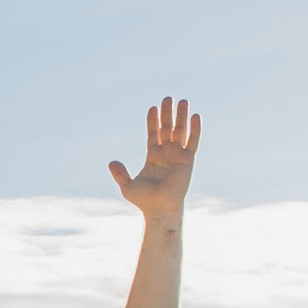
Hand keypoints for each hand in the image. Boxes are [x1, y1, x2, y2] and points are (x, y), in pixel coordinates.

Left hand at [108, 99, 200, 220]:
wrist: (159, 209)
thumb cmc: (144, 201)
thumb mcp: (127, 186)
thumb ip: (120, 173)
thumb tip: (112, 162)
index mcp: (153, 157)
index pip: (153, 134)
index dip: (152, 121)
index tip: (152, 107)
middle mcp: (166, 154)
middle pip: (167, 128)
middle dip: (167, 114)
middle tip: (167, 98)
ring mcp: (177, 156)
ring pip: (180, 131)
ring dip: (181, 116)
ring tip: (182, 101)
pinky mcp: (187, 160)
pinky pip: (192, 142)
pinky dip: (195, 129)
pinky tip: (195, 116)